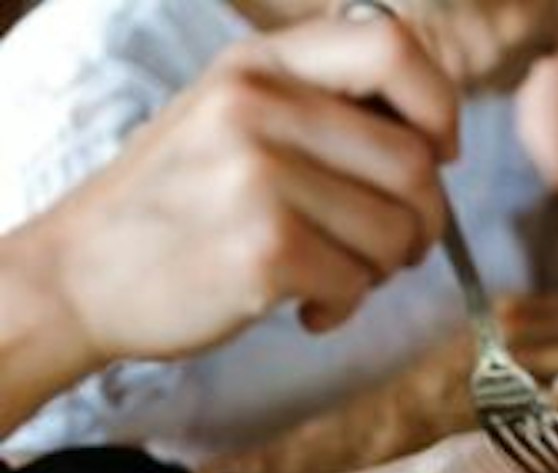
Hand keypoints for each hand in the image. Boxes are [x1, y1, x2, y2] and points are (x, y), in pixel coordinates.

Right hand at [40, 16, 456, 364]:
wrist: (82, 274)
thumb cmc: (182, 203)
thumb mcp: (236, 117)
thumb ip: (322, 107)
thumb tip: (437, 139)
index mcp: (260, 62)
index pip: (392, 45)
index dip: (438, 108)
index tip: (436, 154)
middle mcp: (256, 105)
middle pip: (416, 164)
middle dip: (422, 222)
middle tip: (387, 248)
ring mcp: (257, 175)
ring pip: (397, 232)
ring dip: (381, 270)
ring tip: (331, 274)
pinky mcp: (263, 248)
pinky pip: (358, 282)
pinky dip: (344, 306)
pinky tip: (306, 305)